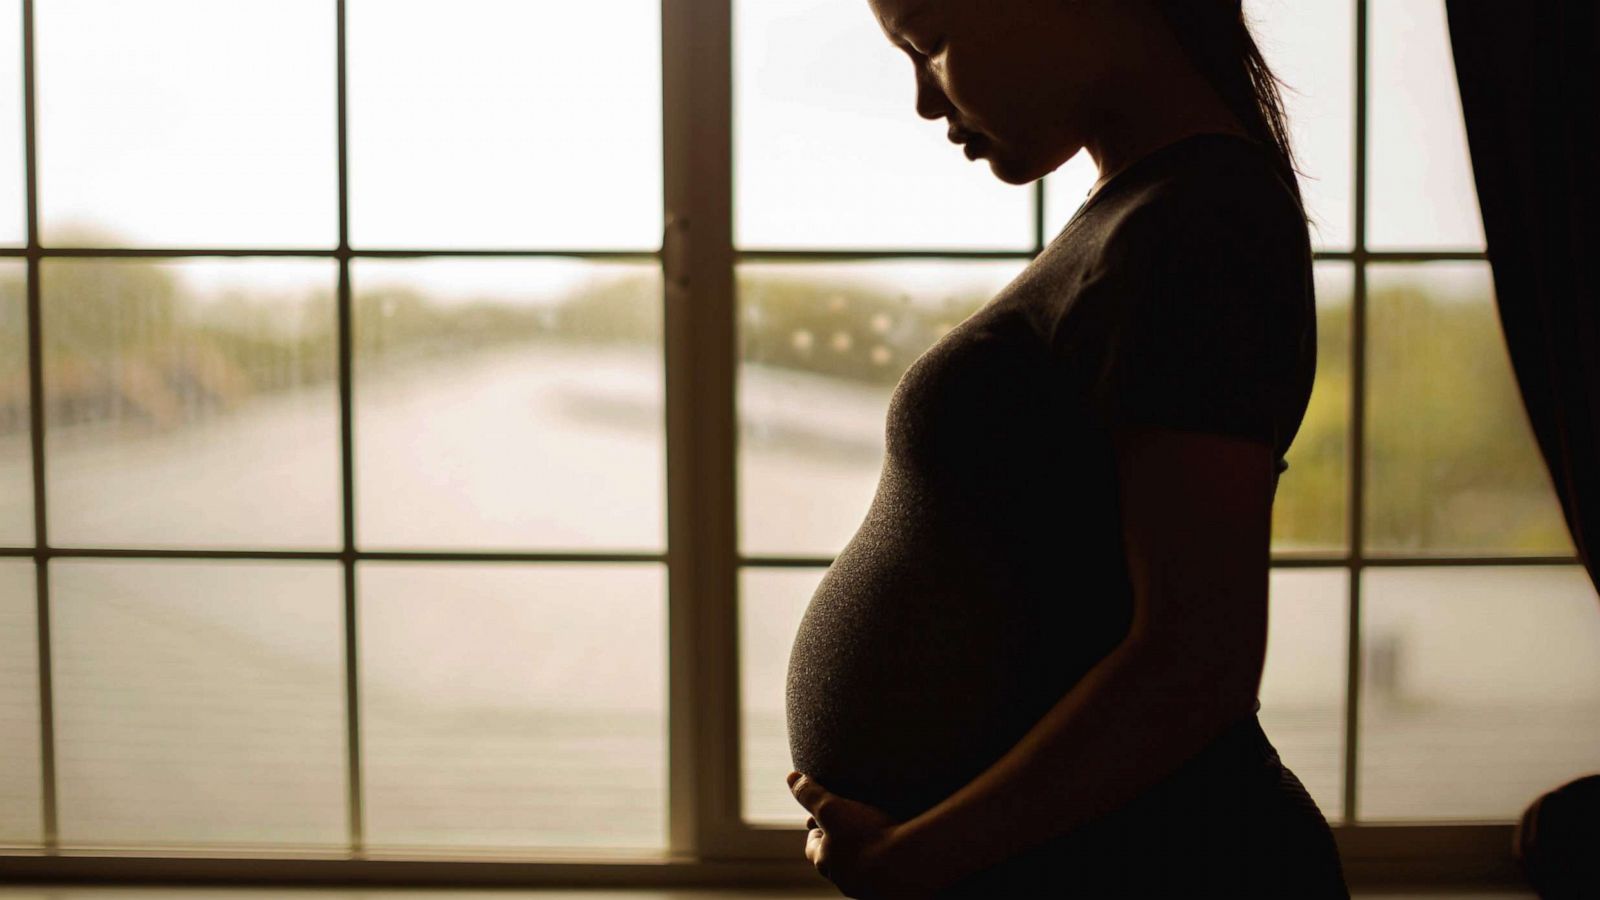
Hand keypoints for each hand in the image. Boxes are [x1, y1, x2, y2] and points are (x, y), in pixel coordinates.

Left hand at [786, 771, 946, 899]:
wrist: (907, 866)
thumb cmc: (865, 837)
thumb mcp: (832, 809)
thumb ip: (810, 794)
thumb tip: (791, 777)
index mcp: (827, 861)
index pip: (812, 848)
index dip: (814, 831)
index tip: (818, 818)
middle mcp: (845, 878)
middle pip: (836, 859)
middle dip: (838, 842)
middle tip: (848, 823)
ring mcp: (869, 885)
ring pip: (860, 866)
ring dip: (862, 850)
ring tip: (873, 830)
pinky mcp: (892, 886)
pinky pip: (883, 869)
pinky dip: (885, 856)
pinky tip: (896, 842)